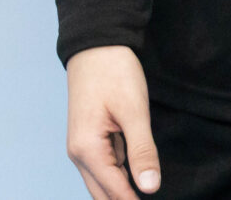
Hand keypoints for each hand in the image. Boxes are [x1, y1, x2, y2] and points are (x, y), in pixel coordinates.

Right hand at [64, 45, 157, 199]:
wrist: (96, 44)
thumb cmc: (114, 73)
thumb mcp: (134, 111)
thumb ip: (142, 151)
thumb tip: (149, 188)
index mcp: (88, 150)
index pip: (115, 192)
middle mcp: (79, 154)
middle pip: (103, 194)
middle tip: (151, 199)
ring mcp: (82, 147)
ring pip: (102, 183)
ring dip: (121, 191)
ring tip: (145, 190)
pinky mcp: (89, 139)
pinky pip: (104, 167)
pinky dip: (118, 177)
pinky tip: (135, 178)